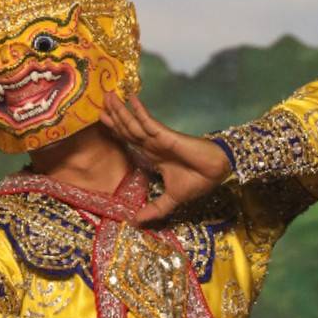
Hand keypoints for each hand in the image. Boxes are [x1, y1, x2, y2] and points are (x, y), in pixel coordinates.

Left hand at [101, 93, 230, 225]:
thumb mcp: (171, 201)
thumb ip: (154, 209)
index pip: (129, 140)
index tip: (101, 119)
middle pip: (127, 128)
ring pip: (133, 124)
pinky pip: (149, 122)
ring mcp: (158, 139)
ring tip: (108, 96)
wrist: (216, 174)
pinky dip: (139, 111)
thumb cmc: (197, 182)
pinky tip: (130, 98)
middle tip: (101, 100)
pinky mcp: (166, 136)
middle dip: (113, 115)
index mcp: (152, 156)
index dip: (115, 130)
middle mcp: (152, 145)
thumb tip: (136, 222)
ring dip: (120, 110)